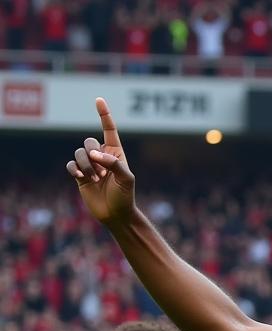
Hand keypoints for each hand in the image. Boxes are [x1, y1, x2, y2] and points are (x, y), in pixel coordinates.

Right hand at [66, 97, 134, 226]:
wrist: (116, 215)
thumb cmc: (125, 197)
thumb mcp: (126, 179)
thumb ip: (113, 163)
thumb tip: (94, 154)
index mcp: (116, 153)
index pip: (109, 130)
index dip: (104, 115)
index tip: (99, 100)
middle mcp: (102, 157)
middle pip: (89, 142)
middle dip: (93, 155)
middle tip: (103, 174)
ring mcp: (90, 165)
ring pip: (79, 153)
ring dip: (87, 166)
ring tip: (96, 180)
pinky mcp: (80, 175)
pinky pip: (71, 164)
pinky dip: (76, 169)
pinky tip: (82, 178)